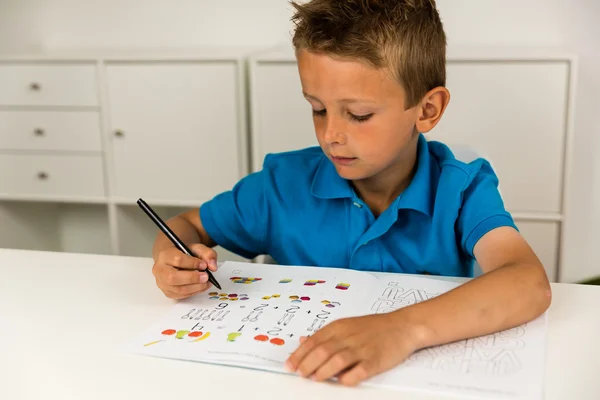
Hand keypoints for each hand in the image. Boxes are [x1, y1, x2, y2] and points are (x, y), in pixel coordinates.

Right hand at [152, 244, 217, 299]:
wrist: (175, 259)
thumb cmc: (184, 254)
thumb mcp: (197, 248)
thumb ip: (207, 254)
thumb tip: (212, 266)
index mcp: (165, 255)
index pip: (177, 260)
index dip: (192, 263)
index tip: (204, 265)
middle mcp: (159, 270)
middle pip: (173, 277)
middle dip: (192, 278)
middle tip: (206, 277)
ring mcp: (162, 283)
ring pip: (177, 289)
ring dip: (195, 287)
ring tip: (206, 282)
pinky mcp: (167, 292)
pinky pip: (180, 295)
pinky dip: (193, 292)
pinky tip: (201, 287)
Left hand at [285, 311, 424, 385]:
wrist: (402, 326)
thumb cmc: (373, 327)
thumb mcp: (346, 325)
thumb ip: (325, 335)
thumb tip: (303, 341)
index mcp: (340, 328)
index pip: (314, 341)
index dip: (300, 354)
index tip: (290, 365)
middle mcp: (349, 337)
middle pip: (323, 351)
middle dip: (307, 364)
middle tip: (299, 374)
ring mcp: (362, 349)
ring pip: (338, 360)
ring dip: (323, 371)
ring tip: (315, 378)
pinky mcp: (376, 360)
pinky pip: (360, 371)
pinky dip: (349, 377)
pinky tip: (341, 382)